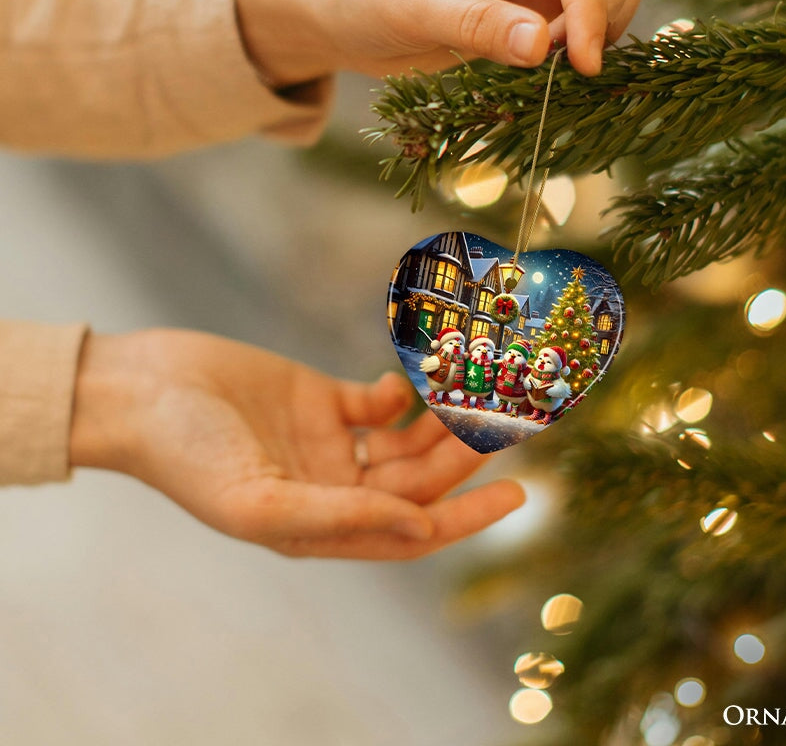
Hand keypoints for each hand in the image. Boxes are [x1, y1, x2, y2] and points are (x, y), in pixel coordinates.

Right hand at [70, 329, 524, 558]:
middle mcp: (332, 489)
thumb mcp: (259, 501)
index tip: (516, 494)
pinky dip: (400, 394)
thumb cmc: (185, 453)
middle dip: (462, 455)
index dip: (466, 517)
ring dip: (440, 422)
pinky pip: (377, 404)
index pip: (412, 531)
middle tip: (505, 422)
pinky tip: (404, 381)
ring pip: (406, 441)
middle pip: (417, 480)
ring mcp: (328, 444)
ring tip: (475, 392)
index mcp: (320, 527)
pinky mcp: (320, 400)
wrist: (141, 390)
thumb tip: (420, 525)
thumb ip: (341, 518)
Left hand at [236, 0, 653, 79]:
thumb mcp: (413, 9)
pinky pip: (593, 14)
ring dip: (603, 25)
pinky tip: (552, 69)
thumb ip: (477, 25)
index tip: (582, 63)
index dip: (591, 2)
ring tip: (552, 66)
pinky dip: (589, 42)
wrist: (341, 13)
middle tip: (563, 65)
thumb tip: (543, 46)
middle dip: (605, 9)